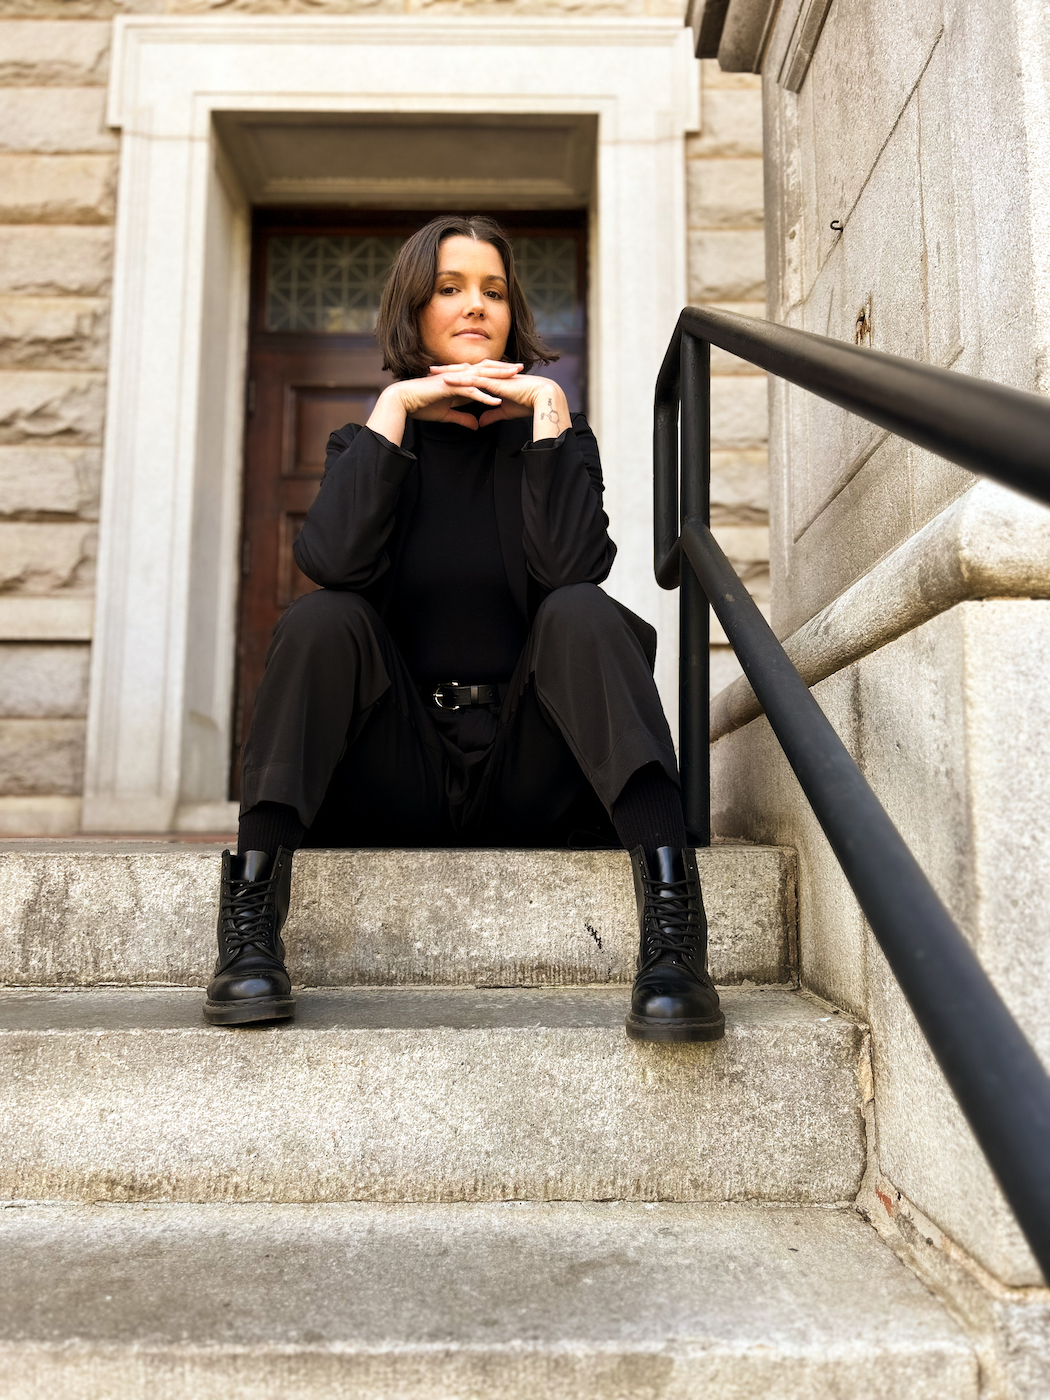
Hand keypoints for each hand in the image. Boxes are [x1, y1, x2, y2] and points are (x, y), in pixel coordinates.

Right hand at [366, 368, 507, 443]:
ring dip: (498, 378)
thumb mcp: (447, 415)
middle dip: (504, 370)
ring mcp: (455, 381)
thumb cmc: (422, 405)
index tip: (514, 376)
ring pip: (481, 377)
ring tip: (515, 379)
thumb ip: (462, 419)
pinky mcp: (450, 388)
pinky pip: (471, 392)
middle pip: (486, 371)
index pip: (483, 375)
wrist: (404, 401)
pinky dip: (484, 397)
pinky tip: (496, 402)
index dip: (498, 374)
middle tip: (522, 369)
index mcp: (459, 380)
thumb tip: (476, 426)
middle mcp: (459, 376)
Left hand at [430, 361, 568, 435]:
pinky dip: (460, 379)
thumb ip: (491, 415)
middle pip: (464, 370)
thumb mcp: (503, 412)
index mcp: (492, 379)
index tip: (440, 378)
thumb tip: (480, 422)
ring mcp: (491, 376)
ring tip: (433, 373)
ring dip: (448, 372)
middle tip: (430, 370)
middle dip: (447, 370)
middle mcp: (490, 375)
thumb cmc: (527, 403)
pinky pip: (474, 379)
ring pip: (466, 372)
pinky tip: (447, 380)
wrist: (541, 398)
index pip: (470, 375)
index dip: (455, 376)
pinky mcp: (494, 381)